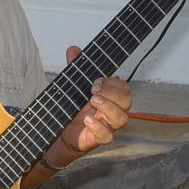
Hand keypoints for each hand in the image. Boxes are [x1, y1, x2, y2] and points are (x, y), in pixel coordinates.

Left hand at [53, 45, 131, 161]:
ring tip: (92, 101)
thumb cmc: (73, 109)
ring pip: (122, 119)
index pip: (123, 88)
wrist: (61, 132)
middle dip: (112, 93)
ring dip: (108, 108)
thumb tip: (73, 49)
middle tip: (93, 90)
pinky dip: (98, 127)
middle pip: (127, 101)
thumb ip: (75, 69)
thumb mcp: (73, 86)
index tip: (96, 80)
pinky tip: (87, 120)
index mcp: (110, 97)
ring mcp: (108, 126)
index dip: (113, 83)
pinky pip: (107, 136)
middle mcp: (113, 111)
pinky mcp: (98, 139)